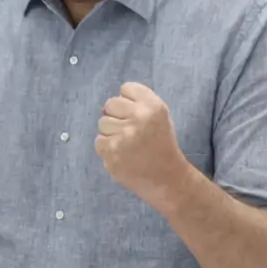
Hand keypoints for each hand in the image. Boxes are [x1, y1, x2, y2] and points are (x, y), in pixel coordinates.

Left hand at [96, 82, 188, 205]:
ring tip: (127, 144)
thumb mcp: (161, 116)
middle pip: (110, 104)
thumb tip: (108, 105)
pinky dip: (107, 148)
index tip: (136, 114)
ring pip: (102, 123)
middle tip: (130, 131)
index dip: (129, 101)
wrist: (167, 179)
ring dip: (111, 132)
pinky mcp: (112, 153)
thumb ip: (139, 103)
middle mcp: (139, 118)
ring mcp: (123, 136)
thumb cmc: (162, 145)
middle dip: (117, 116)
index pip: (127, 88)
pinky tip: (122, 154)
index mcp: (153, 107)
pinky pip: (99, 141)